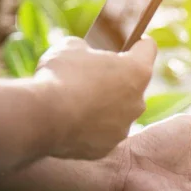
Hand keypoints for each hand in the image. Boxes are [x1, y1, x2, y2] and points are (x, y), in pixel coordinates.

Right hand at [35, 36, 156, 160]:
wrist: (42, 118)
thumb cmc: (60, 77)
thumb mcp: (70, 47)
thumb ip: (87, 50)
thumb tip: (84, 56)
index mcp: (136, 71)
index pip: (148, 49)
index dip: (138, 42)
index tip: (130, 42)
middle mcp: (138, 102)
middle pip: (132, 85)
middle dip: (115, 79)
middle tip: (91, 75)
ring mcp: (123, 128)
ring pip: (117, 112)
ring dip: (103, 105)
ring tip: (75, 101)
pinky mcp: (106, 147)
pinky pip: (101, 133)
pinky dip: (89, 127)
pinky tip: (70, 121)